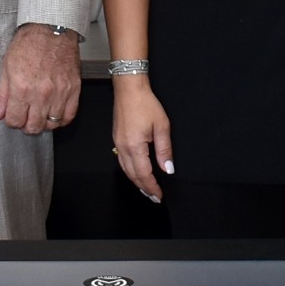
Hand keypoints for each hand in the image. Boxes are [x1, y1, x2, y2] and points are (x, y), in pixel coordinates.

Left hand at [0, 24, 80, 135]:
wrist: (51, 28)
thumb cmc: (29, 43)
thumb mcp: (6, 67)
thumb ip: (2, 95)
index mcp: (21, 88)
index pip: (14, 121)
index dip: (12, 121)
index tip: (13, 116)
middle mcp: (41, 93)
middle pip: (33, 127)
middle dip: (27, 125)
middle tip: (26, 116)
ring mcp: (59, 92)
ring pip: (51, 124)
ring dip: (44, 123)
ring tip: (40, 113)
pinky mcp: (74, 88)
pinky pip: (69, 115)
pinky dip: (62, 119)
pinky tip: (55, 112)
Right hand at [112, 78, 173, 202]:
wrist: (129, 89)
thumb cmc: (145, 103)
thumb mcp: (162, 126)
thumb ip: (164, 150)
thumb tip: (168, 168)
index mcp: (135, 147)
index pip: (144, 175)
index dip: (152, 187)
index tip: (159, 195)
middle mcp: (123, 148)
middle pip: (133, 176)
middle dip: (144, 188)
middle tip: (154, 197)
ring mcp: (118, 144)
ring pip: (125, 170)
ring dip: (136, 181)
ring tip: (146, 188)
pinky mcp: (117, 139)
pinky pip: (121, 161)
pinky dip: (130, 171)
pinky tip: (135, 171)